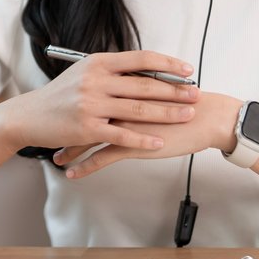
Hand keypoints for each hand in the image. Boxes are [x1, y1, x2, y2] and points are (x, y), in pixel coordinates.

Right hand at [3, 50, 199, 158]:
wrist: (29, 116)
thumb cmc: (60, 94)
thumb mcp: (84, 73)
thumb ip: (112, 70)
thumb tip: (145, 68)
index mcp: (98, 62)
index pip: (141, 59)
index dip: (167, 64)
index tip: (188, 70)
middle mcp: (96, 81)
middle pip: (144, 85)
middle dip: (174, 90)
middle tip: (197, 94)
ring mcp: (91, 105)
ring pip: (138, 110)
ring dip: (166, 113)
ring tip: (187, 116)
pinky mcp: (87, 129)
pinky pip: (122, 135)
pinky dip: (143, 140)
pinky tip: (160, 142)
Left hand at [55, 91, 241, 178]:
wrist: (208, 116)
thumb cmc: (187, 103)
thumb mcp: (157, 89)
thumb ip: (139, 89)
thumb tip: (126, 91)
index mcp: (124, 85)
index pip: (92, 93)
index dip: (74, 103)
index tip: (61, 112)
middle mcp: (119, 101)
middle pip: (83, 114)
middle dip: (65, 128)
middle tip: (51, 136)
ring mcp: (123, 123)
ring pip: (87, 138)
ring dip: (71, 150)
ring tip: (58, 159)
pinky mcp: (132, 143)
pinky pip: (101, 158)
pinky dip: (84, 166)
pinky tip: (73, 174)